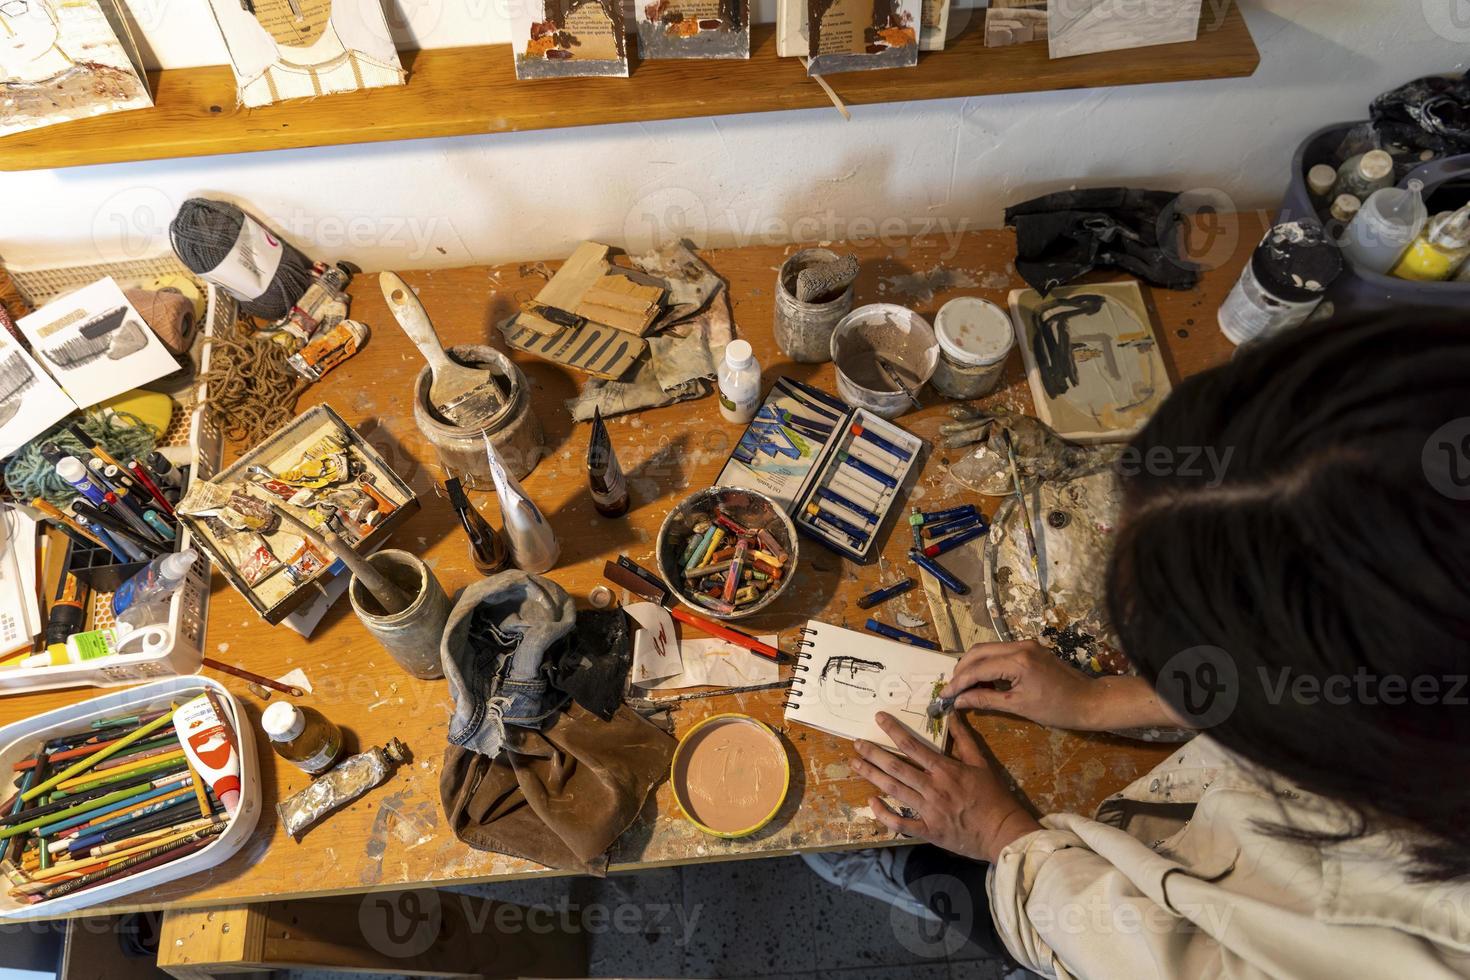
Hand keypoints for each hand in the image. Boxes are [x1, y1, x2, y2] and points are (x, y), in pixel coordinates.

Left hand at [852, 711, 1039, 862]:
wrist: (1003, 831)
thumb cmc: (993, 796)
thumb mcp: (981, 763)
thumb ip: (964, 740)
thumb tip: (952, 715)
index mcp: (945, 770)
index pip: (913, 745)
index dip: (893, 730)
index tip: (878, 718)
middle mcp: (933, 788)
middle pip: (896, 767)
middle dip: (874, 753)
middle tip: (856, 743)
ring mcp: (928, 811)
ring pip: (894, 790)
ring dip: (872, 776)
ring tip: (855, 764)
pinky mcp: (928, 831)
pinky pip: (901, 823)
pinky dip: (884, 814)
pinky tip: (871, 802)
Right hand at [942, 640, 1185, 731]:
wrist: (1090, 701)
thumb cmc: (1058, 709)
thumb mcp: (1019, 706)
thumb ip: (986, 700)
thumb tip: (959, 701)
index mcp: (1017, 661)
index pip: (977, 668)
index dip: (958, 682)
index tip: (944, 696)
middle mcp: (1019, 646)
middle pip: (978, 652)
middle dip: (961, 670)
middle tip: (952, 690)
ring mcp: (1025, 644)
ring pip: (987, 649)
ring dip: (973, 666)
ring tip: (966, 687)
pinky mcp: (1030, 648)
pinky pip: (1000, 652)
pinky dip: (987, 664)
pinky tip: (983, 680)